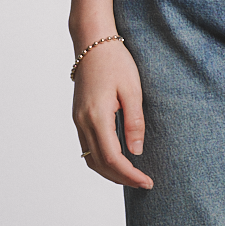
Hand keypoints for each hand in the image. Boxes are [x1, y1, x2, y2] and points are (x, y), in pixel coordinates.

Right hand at [72, 35, 153, 189]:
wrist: (92, 42)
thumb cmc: (116, 62)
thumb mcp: (133, 90)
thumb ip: (134, 123)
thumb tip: (136, 152)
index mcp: (97, 116)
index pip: (112, 158)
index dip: (130, 174)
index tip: (147, 181)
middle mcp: (82, 122)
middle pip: (99, 164)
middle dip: (121, 178)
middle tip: (143, 183)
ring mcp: (77, 120)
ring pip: (90, 159)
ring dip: (110, 172)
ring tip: (132, 176)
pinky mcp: (78, 117)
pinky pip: (87, 147)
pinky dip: (101, 160)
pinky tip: (118, 160)